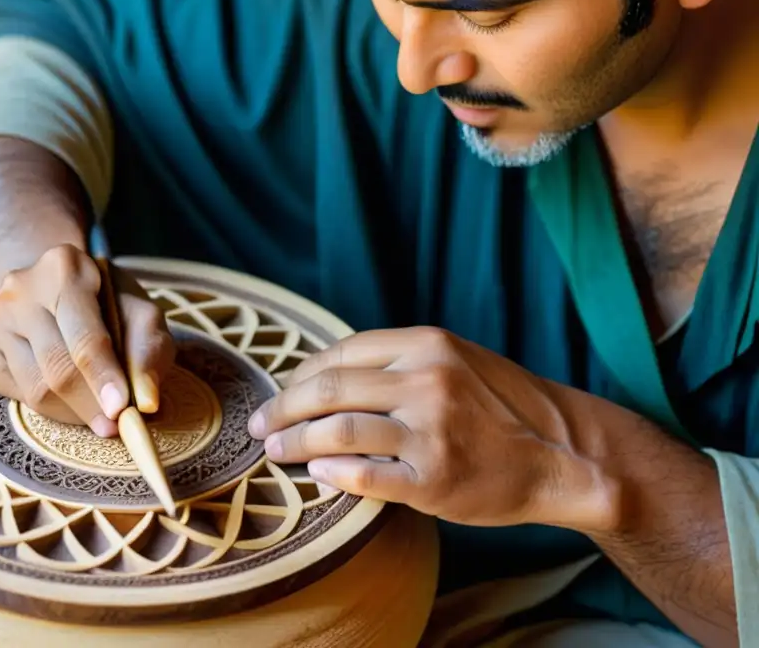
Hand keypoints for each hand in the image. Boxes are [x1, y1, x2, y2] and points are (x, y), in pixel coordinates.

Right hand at [0, 244, 175, 436]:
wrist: (50, 287)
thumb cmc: (105, 303)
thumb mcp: (139, 312)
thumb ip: (149, 349)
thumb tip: (147, 401)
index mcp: (65, 268)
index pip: (85, 335)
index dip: (104, 377)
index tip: (121, 410)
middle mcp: (21, 289)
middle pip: (57, 366)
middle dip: (91, 404)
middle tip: (113, 427)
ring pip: (36, 388)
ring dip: (74, 413)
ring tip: (98, 416)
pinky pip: (19, 395)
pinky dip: (51, 410)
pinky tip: (70, 402)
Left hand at [247, 328, 619, 531]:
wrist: (565, 455)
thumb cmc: (502, 407)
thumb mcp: (455, 361)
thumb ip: (396, 362)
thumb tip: (324, 377)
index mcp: (427, 345)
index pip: (340, 352)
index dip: (300, 374)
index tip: (283, 392)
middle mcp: (427, 381)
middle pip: (328, 389)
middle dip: (281, 408)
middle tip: (259, 425)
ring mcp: (431, 431)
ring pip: (336, 431)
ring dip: (293, 442)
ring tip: (274, 452)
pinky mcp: (435, 479)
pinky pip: (364, 476)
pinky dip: (331, 474)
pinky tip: (317, 474)